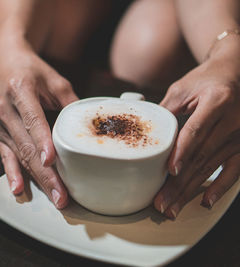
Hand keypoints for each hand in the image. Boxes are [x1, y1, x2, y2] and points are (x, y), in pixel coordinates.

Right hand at [0, 39, 77, 208]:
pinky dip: (12, 174)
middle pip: (26, 145)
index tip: (51, 159)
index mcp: (20, 91)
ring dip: (36, 178)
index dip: (42, 140)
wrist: (5, 64)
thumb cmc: (30, 71)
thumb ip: (70, 102)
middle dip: (44, 172)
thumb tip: (90, 125)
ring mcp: (0, 125)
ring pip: (19, 156)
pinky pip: (6, 157)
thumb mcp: (54, 79)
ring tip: (53, 195)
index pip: (32, 119)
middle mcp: (6, 110)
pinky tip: (18, 189)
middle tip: (60, 192)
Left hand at [154, 48, 239, 218]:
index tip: (170, 171)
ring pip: (212, 167)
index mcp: (217, 101)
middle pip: (202, 156)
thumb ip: (165, 111)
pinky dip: (219, 187)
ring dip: (191, 190)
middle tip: (162, 202)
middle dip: (179, 182)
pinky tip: (206, 201)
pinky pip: (233, 170)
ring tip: (173, 207)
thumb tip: (145, 134)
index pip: (196, 131)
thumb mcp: (183, 88)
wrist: (235, 74)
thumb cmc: (206, 80)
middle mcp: (233, 120)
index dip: (182, 152)